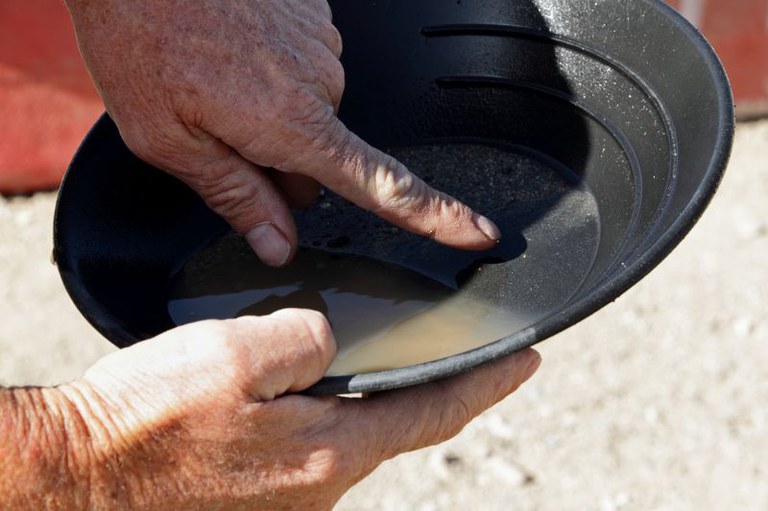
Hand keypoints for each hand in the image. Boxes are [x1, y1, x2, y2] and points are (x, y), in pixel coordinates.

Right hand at [47, 310, 539, 509]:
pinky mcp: (259, 494)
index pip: (436, 412)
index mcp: (328, 449)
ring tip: (396, 371)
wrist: (78, 478)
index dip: (489, 383)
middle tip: (468, 360)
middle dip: (438, 393)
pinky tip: (318, 395)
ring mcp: (289, 495)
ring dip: (381, 402)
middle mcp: (319, 483)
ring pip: (356, 435)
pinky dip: (334, 414)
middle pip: (401, 427)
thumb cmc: (145, 426)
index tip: (526, 362)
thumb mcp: (235, 354)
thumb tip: (327, 337)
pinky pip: (316, 445)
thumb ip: (304, 338)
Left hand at [65, 0, 501, 266]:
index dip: (434, 217)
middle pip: (321, 156)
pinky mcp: (312, 14)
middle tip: (217, 134)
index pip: (382, 185)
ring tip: (213, 81)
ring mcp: (320, 42)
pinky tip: (229, 52)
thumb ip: (235, 196)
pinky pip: (302, 65)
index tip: (478, 233)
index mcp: (292, 124)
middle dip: (278, 162)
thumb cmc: (142, 35)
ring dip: (269, 112)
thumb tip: (279, 245)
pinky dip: (270, 72)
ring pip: (308, 110)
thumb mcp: (168, 139)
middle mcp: (321, 83)